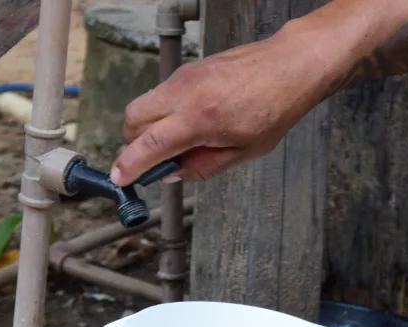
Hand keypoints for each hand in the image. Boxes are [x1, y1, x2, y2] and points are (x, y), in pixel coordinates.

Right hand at [110, 25, 332, 186]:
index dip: (129, 166)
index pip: (148, 146)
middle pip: (133, 120)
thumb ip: (202, 166)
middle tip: (153, 162)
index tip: (120, 178)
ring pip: (144, 104)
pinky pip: (161, 93)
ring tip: (177, 143)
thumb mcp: (243, 152)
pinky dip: (162, 112)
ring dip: (148, 127)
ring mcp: (183, 77)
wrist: (287, 66)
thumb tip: (172, 173)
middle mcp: (184, 94)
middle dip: (133, 144)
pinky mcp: (187, 69)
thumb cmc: (274, 109)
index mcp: (199, 119)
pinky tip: (188, 123)